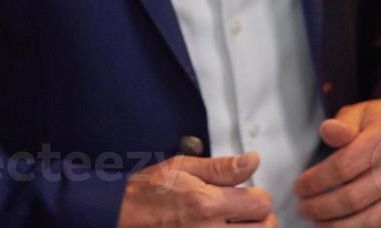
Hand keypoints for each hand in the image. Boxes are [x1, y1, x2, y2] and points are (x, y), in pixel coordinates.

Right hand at [117, 151, 274, 226]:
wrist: (119, 216)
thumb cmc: (147, 192)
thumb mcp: (183, 167)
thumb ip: (222, 167)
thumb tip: (253, 160)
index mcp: (208, 203)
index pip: (261, 203)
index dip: (257, 195)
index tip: (247, 195)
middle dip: (260, 218)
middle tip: (246, 213)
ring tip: (236, 225)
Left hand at [292, 100, 380, 225]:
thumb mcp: (361, 113)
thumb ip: (342, 124)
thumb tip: (327, 130)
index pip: (344, 166)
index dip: (316, 181)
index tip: (298, 188)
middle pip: (354, 198)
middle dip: (321, 208)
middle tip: (303, 209)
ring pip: (371, 221)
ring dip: (338, 227)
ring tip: (319, 223)